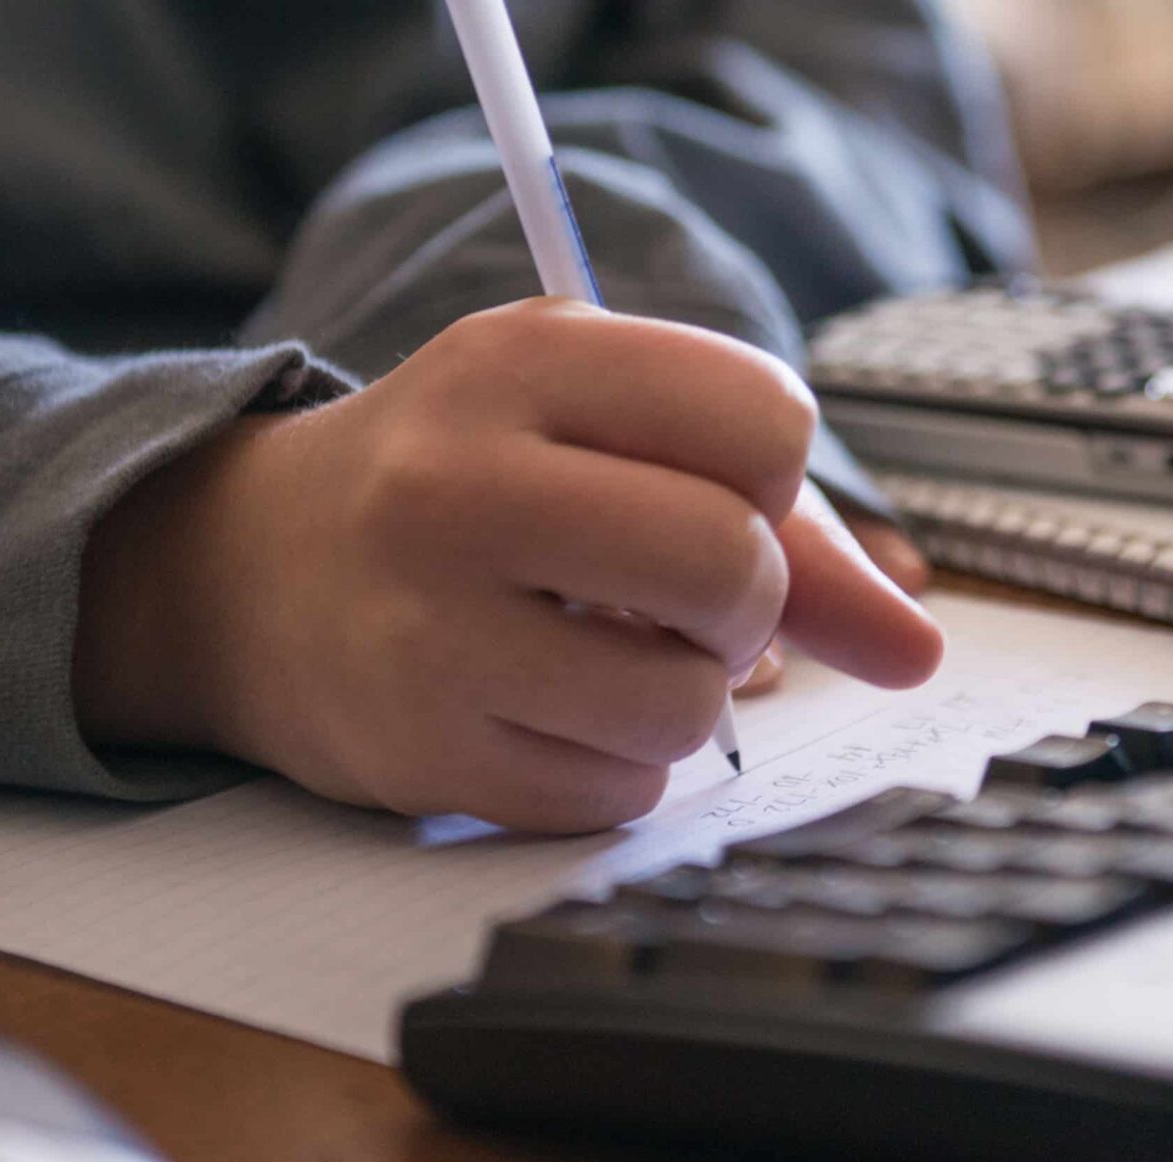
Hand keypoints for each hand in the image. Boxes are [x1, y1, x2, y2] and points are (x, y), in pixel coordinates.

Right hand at [74, 299, 944, 831]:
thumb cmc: (474, 486)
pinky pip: (618, 792)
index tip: (714, 490)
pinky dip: (617, 766)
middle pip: (731, 564)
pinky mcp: (421, 753)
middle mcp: (461, 480)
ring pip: (686, 703)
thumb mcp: (603, 431)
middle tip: (689, 598)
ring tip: (610, 655)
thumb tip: (919, 644)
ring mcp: (429, 625)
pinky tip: (548, 710)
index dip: (772, 477)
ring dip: (684, 697)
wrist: (253, 573)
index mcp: (525, 357)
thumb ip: (784, 523)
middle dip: (747, 601)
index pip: (763, 417)